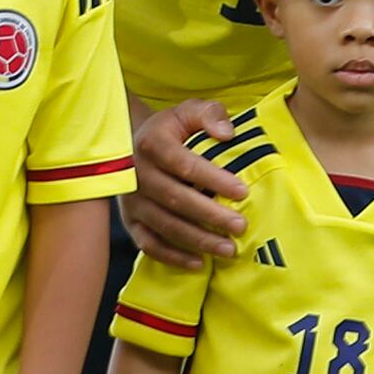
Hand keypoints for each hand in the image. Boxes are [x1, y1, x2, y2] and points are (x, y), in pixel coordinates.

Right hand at [119, 97, 250, 269]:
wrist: (133, 142)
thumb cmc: (172, 128)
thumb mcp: (189, 110)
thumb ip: (210, 115)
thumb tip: (227, 134)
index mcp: (152, 144)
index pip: (184, 164)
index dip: (214, 179)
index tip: (242, 191)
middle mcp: (136, 174)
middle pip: (176, 199)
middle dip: (211, 215)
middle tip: (241, 226)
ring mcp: (131, 201)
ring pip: (164, 225)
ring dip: (197, 239)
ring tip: (228, 249)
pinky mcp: (130, 221)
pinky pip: (148, 244)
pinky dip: (172, 256)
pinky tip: (198, 263)